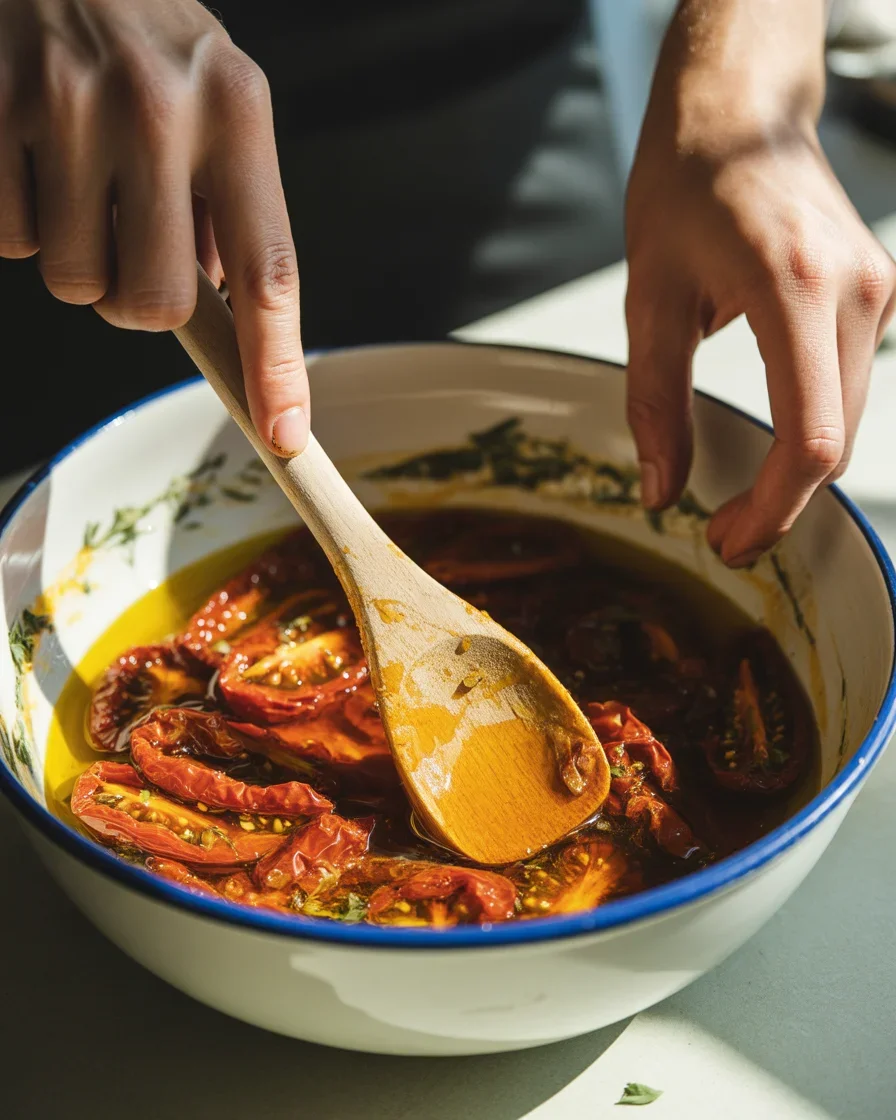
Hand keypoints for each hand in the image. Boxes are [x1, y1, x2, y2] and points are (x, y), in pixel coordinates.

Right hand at [0, 0, 308, 455]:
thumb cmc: (144, 30)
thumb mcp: (218, 94)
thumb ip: (234, 200)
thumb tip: (225, 301)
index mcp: (236, 112)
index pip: (269, 271)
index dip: (277, 364)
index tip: (285, 431)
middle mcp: (160, 110)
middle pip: (155, 304)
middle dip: (140, 301)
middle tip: (131, 243)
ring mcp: (71, 108)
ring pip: (76, 282)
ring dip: (78, 259)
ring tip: (80, 184)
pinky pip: (10, 240)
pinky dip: (20, 222)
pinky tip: (34, 161)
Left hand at [625, 0, 895, 565]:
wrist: (740, 111)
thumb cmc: (687, 184)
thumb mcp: (650, 297)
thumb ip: (656, 401)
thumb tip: (660, 492)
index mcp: (797, 288)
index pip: (809, 437)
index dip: (773, 509)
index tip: (728, 541)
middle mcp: (859, 291)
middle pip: (836, 441)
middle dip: (779, 503)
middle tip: (718, 533)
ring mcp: (881, 291)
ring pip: (849, 422)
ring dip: (798, 473)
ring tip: (736, 502)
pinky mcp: (879, 293)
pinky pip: (852, 389)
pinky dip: (814, 431)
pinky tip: (770, 447)